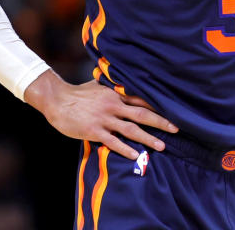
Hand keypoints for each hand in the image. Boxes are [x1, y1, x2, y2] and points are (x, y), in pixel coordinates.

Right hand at [24, 71, 178, 159]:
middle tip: (177, 128)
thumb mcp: (98, 84)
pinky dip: (125, 148)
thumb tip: (124, 80)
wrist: (57, 100)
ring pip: (131, 129)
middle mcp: (114, 105)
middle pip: (142, 115)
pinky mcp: (95, 130)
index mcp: (116, 94)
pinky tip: (136, 155)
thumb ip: (112, 85)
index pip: (142, 100)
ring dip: (148, 138)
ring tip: (162, 146)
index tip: (174, 111)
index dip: (158, 106)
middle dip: (161, 122)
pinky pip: (113, 141)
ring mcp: (105, 119)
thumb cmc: (78, 93)